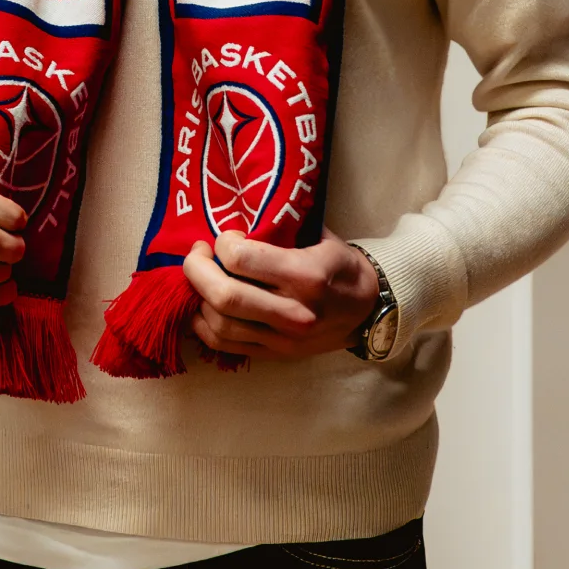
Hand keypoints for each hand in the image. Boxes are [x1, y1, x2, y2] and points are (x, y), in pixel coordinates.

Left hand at [184, 232, 380, 359]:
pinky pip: (222, 344)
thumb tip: (233, 214)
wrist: (371, 310)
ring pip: (219, 323)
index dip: (222, 244)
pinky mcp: (275, 354)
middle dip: (196, 269)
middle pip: (224, 295)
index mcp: (306, 276)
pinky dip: (202, 324)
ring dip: (197, 297)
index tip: (224, 238)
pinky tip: (201, 305)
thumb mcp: (320, 237)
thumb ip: (279, 228)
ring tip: (199, 278)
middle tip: (197, 254)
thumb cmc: (341, 267)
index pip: (241, 259)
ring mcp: (284, 339)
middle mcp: (294, 311)